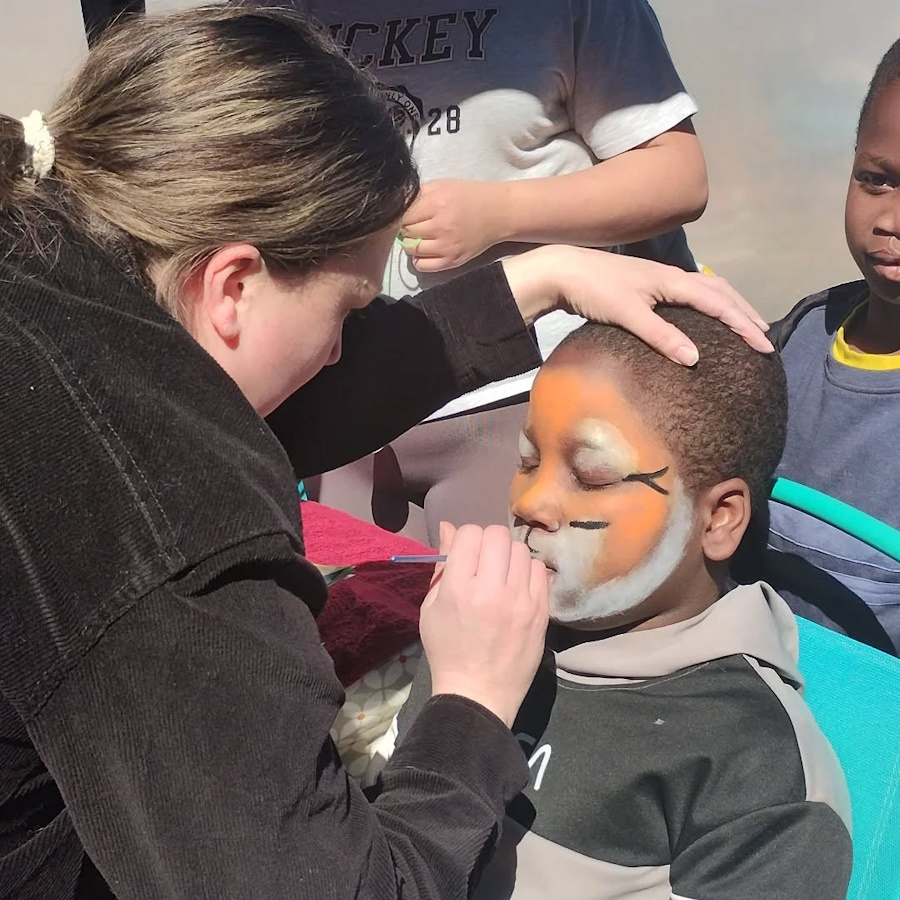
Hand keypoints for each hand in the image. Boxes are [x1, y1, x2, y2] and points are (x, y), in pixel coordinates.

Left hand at [400, 179, 505, 272]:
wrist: (499, 212)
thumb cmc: (469, 196)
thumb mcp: (442, 185)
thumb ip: (418, 195)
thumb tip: (394, 207)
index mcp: (437, 203)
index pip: (402, 215)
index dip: (401, 214)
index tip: (408, 213)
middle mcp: (441, 227)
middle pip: (406, 232)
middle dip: (406, 228)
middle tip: (417, 223)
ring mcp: (447, 247)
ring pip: (412, 249)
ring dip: (412, 243)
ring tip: (422, 235)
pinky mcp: (453, 261)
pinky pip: (422, 266)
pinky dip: (419, 259)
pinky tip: (426, 249)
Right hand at [420, 523, 548, 727]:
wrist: (479, 692)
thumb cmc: (448, 650)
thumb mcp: (431, 608)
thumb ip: (442, 565)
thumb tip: (449, 526)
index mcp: (459, 589)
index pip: (470, 533)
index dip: (465, 539)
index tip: (465, 556)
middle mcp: (492, 590)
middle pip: (497, 535)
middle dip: (487, 543)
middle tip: (484, 563)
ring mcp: (520, 600)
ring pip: (520, 549)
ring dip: (508, 556)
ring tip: (502, 576)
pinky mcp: (541, 611)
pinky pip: (540, 570)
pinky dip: (527, 572)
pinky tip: (517, 587)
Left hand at [502, 245, 772, 364]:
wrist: (564, 272)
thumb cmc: (595, 291)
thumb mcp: (628, 315)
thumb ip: (661, 336)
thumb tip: (696, 359)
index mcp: (674, 281)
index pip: (720, 303)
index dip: (744, 324)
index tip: (764, 345)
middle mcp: (674, 277)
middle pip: (722, 292)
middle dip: (746, 314)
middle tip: (765, 339)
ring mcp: (663, 280)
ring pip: (709, 290)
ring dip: (731, 307)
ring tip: (746, 327)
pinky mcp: (651, 287)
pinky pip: (693, 295)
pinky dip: (711, 305)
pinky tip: (708, 320)